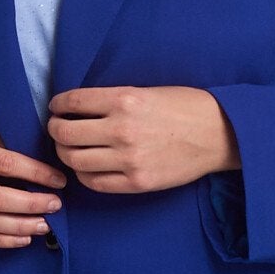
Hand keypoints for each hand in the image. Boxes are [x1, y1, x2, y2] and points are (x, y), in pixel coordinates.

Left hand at [45, 86, 239, 192]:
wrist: (219, 133)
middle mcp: (121, 130)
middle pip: (65, 134)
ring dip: (66, 153)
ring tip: (71, 149)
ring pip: (74, 160)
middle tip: (58, 129)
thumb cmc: (185, 106)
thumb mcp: (147, 91)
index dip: (57, 105)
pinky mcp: (136, 182)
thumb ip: (112, 100)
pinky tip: (88, 167)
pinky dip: (84, 175)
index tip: (56, 107)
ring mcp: (128, 159)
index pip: (72, 102)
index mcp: (123, 100)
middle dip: (55, 130)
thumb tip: (78, 108)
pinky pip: (94, 182)